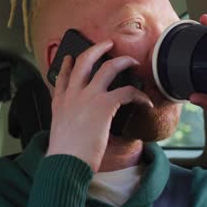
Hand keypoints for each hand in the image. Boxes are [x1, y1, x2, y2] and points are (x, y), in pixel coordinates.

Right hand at [47, 40, 152, 171]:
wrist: (66, 162)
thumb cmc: (65, 154)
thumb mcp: (60, 131)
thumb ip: (69, 121)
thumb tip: (81, 124)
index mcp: (60, 102)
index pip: (61, 77)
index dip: (66, 64)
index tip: (69, 58)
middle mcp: (73, 94)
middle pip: (84, 61)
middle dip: (97, 48)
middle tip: (108, 44)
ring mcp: (88, 97)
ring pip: (108, 68)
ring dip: (123, 61)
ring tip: (132, 62)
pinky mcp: (104, 105)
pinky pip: (127, 92)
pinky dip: (139, 96)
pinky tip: (145, 102)